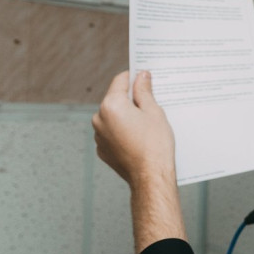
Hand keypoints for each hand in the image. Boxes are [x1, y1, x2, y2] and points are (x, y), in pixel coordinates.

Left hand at [93, 70, 186, 253]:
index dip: (134, 77)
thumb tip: (141, 76)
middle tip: (151, 107)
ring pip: (113, 117)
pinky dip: (122, 132)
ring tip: (146, 127)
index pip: (120, 81)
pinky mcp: (102, 149)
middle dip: (131, 100)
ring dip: (126, 117)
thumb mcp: (154, 112)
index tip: (145, 78)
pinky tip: (138, 139)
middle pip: (115, 99)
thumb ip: (144, 91)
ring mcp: (98, 136)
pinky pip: (112, 133)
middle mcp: (99, 119)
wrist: (150, 177)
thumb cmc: (155, 144)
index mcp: (111, 105)